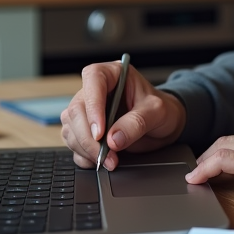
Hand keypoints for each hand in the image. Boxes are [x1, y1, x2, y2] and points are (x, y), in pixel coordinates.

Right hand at [60, 62, 185, 169]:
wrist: (162, 125)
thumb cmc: (161, 109)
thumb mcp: (157, 112)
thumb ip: (136, 123)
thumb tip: (113, 139)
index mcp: (112, 73)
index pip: (93, 79)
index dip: (93, 106)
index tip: (100, 132)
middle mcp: (94, 90)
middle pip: (76, 109)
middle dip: (89, 137)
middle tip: (106, 154)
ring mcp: (86, 110)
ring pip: (71, 128)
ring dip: (86, 149)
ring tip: (109, 160)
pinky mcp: (84, 129)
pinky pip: (73, 143)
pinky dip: (84, 156)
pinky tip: (100, 160)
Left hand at [185, 118, 233, 201]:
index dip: (232, 148)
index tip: (225, 158)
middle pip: (228, 140)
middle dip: (212, 153)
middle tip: (201, 166)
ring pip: (220, 148)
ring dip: (204, 162)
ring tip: (195, 174)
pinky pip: (218, 161)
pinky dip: (203, 169)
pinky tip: (195, 179)